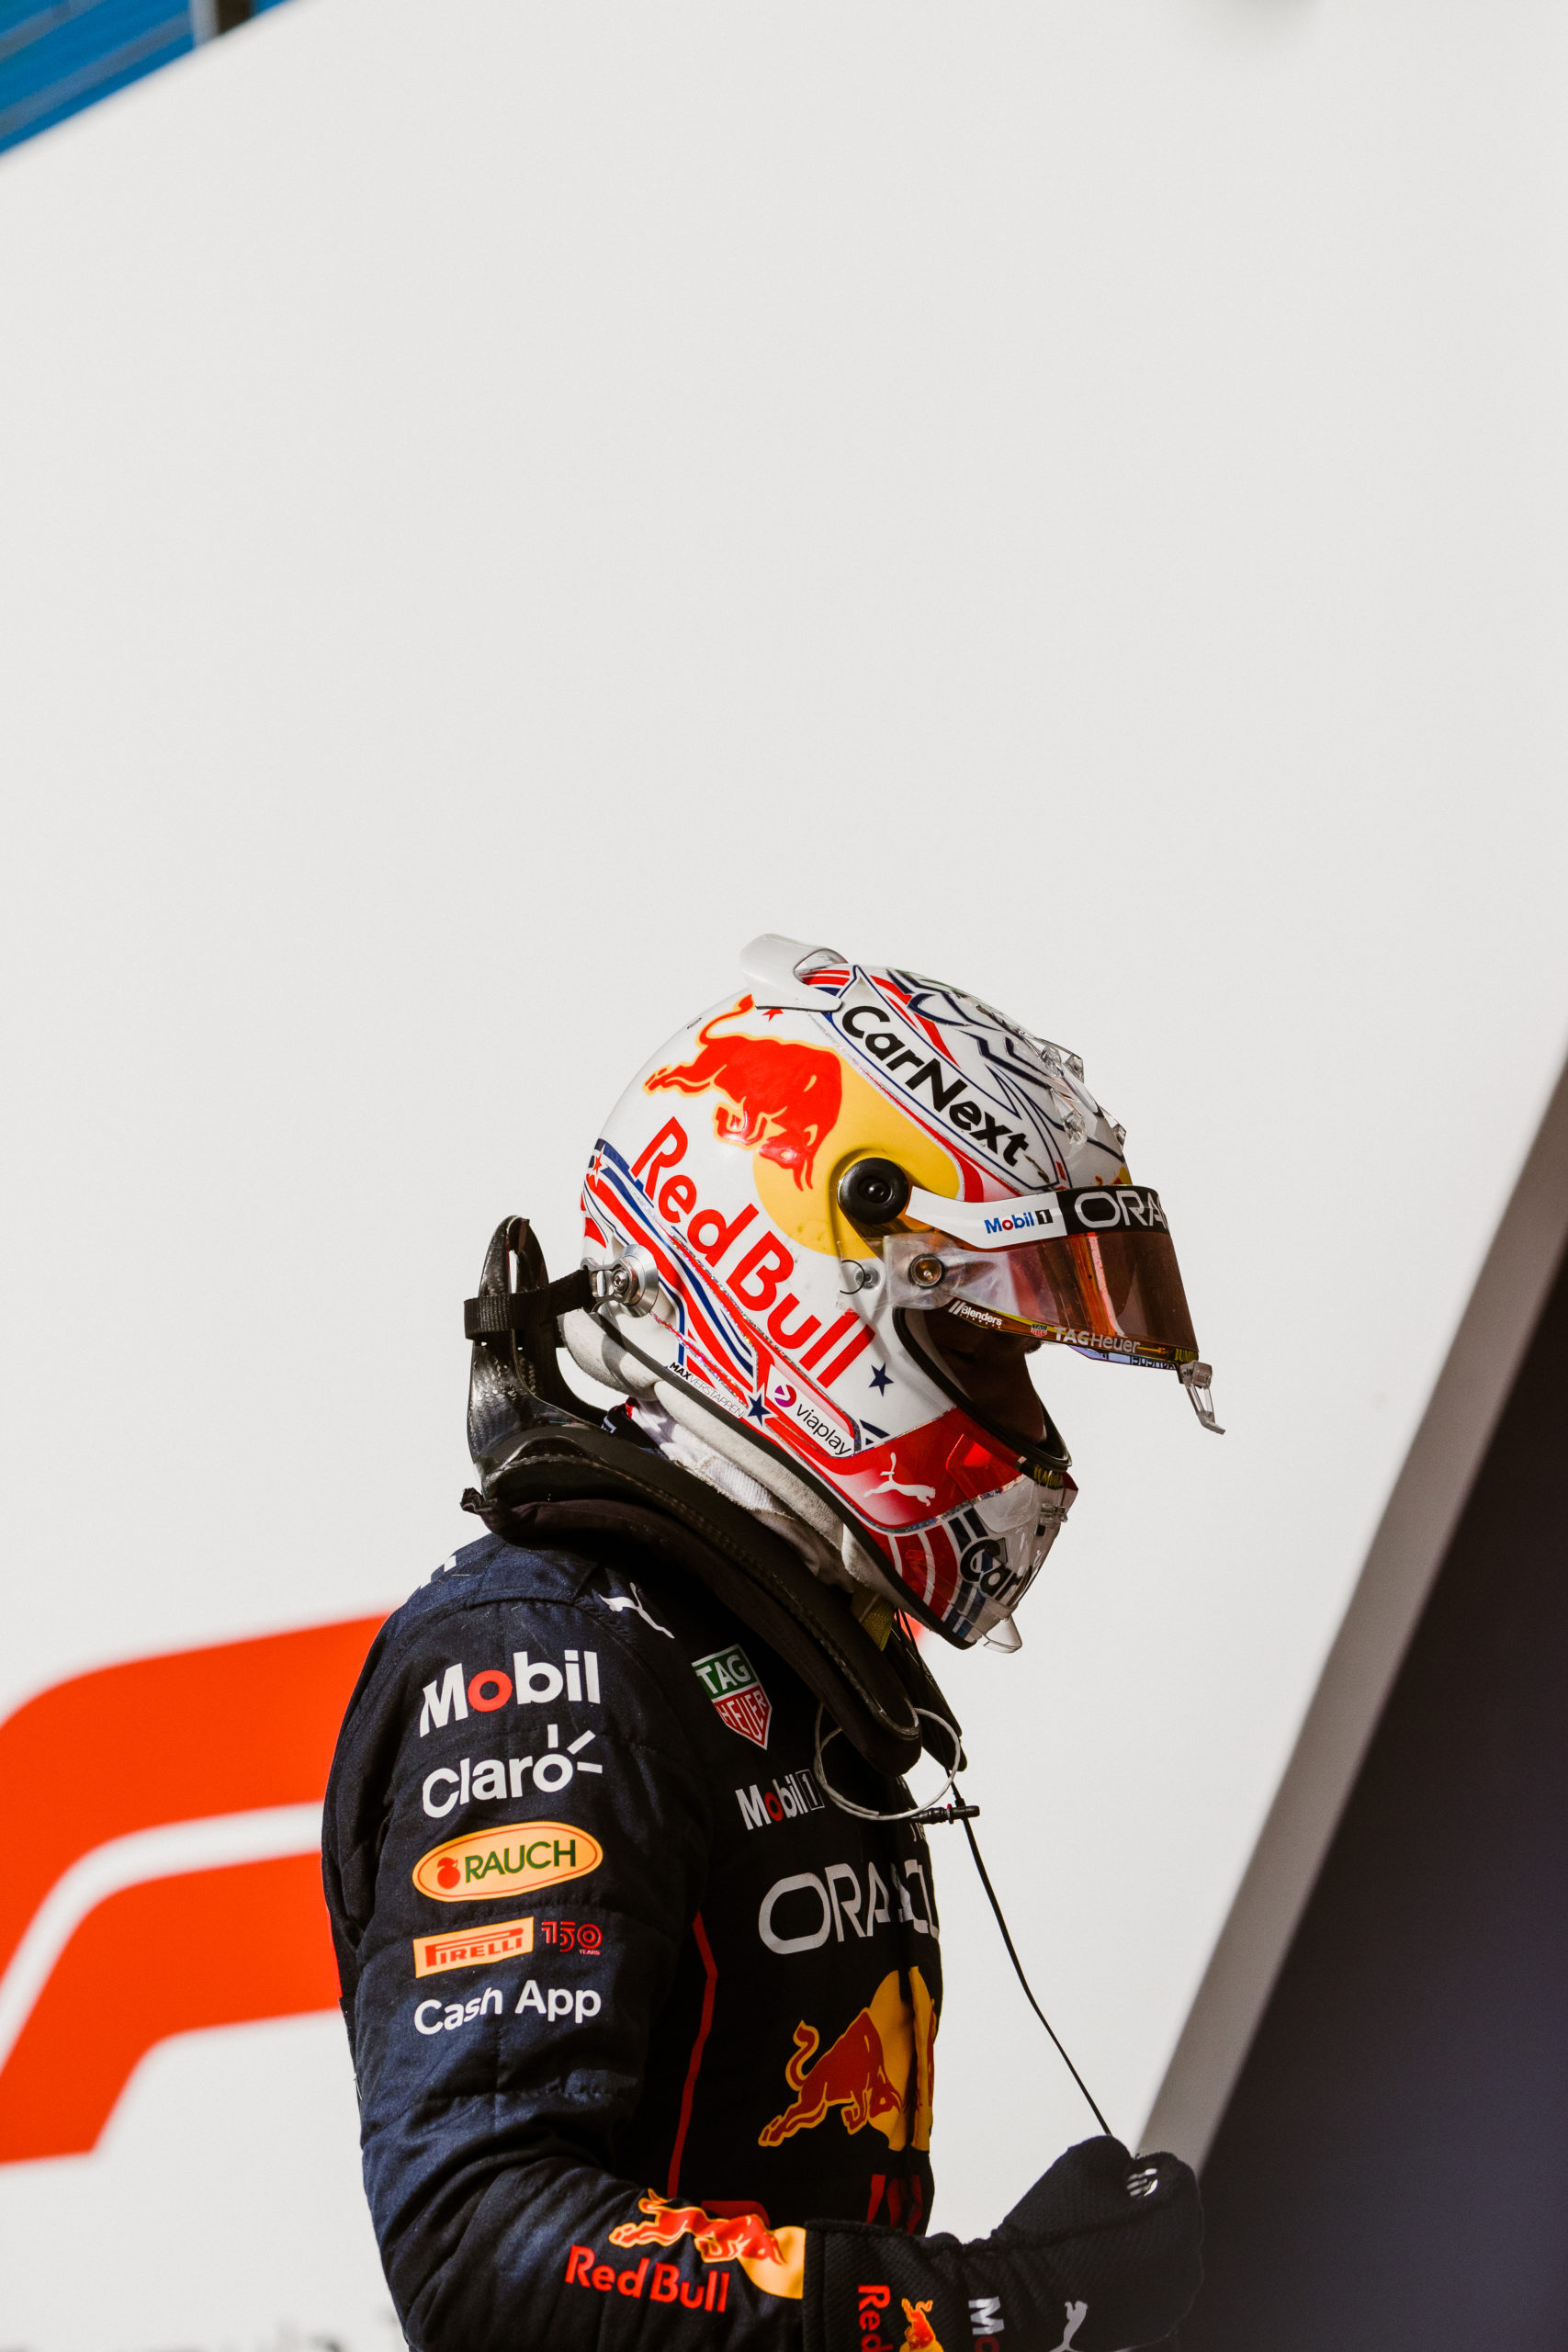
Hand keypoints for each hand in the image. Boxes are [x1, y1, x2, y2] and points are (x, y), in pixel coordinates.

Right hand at [992, 2137, 1201, 2350]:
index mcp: (1174, 2230)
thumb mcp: (1080, 2164)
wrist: (1025, 2300)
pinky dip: (1142, 2269)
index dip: (1154, 2167)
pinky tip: (1108, 2264)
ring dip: (1150, 2238)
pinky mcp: (1153, 2326)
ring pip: (1171, 2252)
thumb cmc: (1052, 2235)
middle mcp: (1184, 2271)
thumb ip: (1115, 2151)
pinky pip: (1159, 2283)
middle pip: (1180, 2217)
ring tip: (1109, 2237)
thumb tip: (1127, 2166)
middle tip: (1115, 2202)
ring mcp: (1170, 2305)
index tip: (1128, 2172)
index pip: (1181, 2181)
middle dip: (1154, 2204)